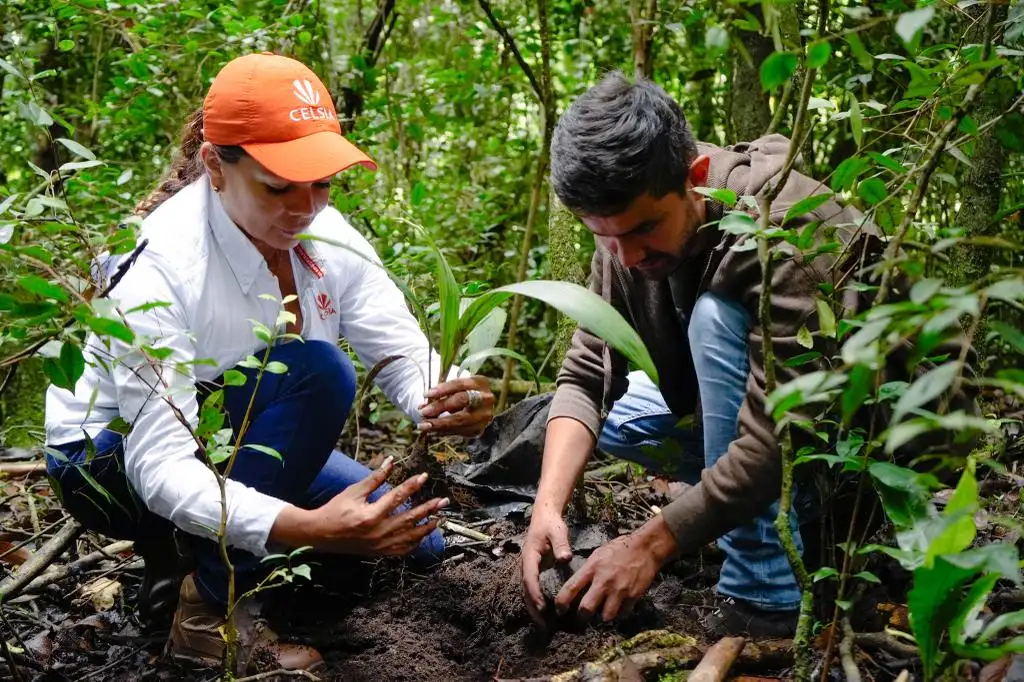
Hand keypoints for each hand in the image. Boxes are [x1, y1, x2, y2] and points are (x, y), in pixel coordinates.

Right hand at [310, 456, 448, 555]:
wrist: (320, 534)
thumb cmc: (336, 510)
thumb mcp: (354, 491)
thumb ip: (375, 478)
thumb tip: (391, 461)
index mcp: (371, 514)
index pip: (397, 497)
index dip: (412, 485)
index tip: (424, 477)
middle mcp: (378, 531)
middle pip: (409, 518)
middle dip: (428, 509)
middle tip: (443, 501)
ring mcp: (380, 545)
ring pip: (409, 537)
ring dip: (426, 527)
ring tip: (439, 519)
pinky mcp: (379, 552)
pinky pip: (402, 550)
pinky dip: (414, 543)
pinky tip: (423, 535)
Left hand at [417, 375, 494, 436]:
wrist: (476, 408)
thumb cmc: (461, 394)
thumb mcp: (454, 389)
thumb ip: (442, 394)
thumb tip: (423, 406)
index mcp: (479, 382)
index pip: (460, 384)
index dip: (442, 389)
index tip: (426, 394)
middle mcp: (486, 398)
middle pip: (462, 400)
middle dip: (440, 406)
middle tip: (423, 412)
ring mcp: (484, 415)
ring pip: (460, 420)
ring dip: (439, 423)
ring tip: (424, 425)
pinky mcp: (479, 429)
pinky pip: (459, 431)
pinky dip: (444, 431)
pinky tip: (433, 430)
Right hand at [521, 509, 572, 624]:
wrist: (544, 516)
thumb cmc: (551, 524)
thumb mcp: (557, 532)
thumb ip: (561, 544)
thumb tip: (565, 558)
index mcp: (529, 556)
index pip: (530, 578)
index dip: (535, 593)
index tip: (542, 607)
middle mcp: (526, 565)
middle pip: (526, 590)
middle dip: (532, 608)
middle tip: (542, 625)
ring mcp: (529, 569)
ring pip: (528, 592)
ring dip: (534, 608)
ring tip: (543, 626)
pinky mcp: (535, 571)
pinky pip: (534, 589)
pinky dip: (537, 602)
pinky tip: (546, 613)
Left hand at [555, 515, 677, 621]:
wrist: (646, 548)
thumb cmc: (620, 548)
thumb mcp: (598, 554)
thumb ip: (588, 570)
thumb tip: (577, 585)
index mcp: (592, 568)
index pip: (571, 588)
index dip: (562, 602)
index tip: (559, 610)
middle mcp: (604, 581)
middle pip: (587, 609)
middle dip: (582, 617)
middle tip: (583, 617)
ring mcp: (619, 590)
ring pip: (606, 616)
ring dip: (603, 616)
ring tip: (604, 612)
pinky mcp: (633, 596)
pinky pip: (623, 614)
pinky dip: (620, 614)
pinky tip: (619, 609)